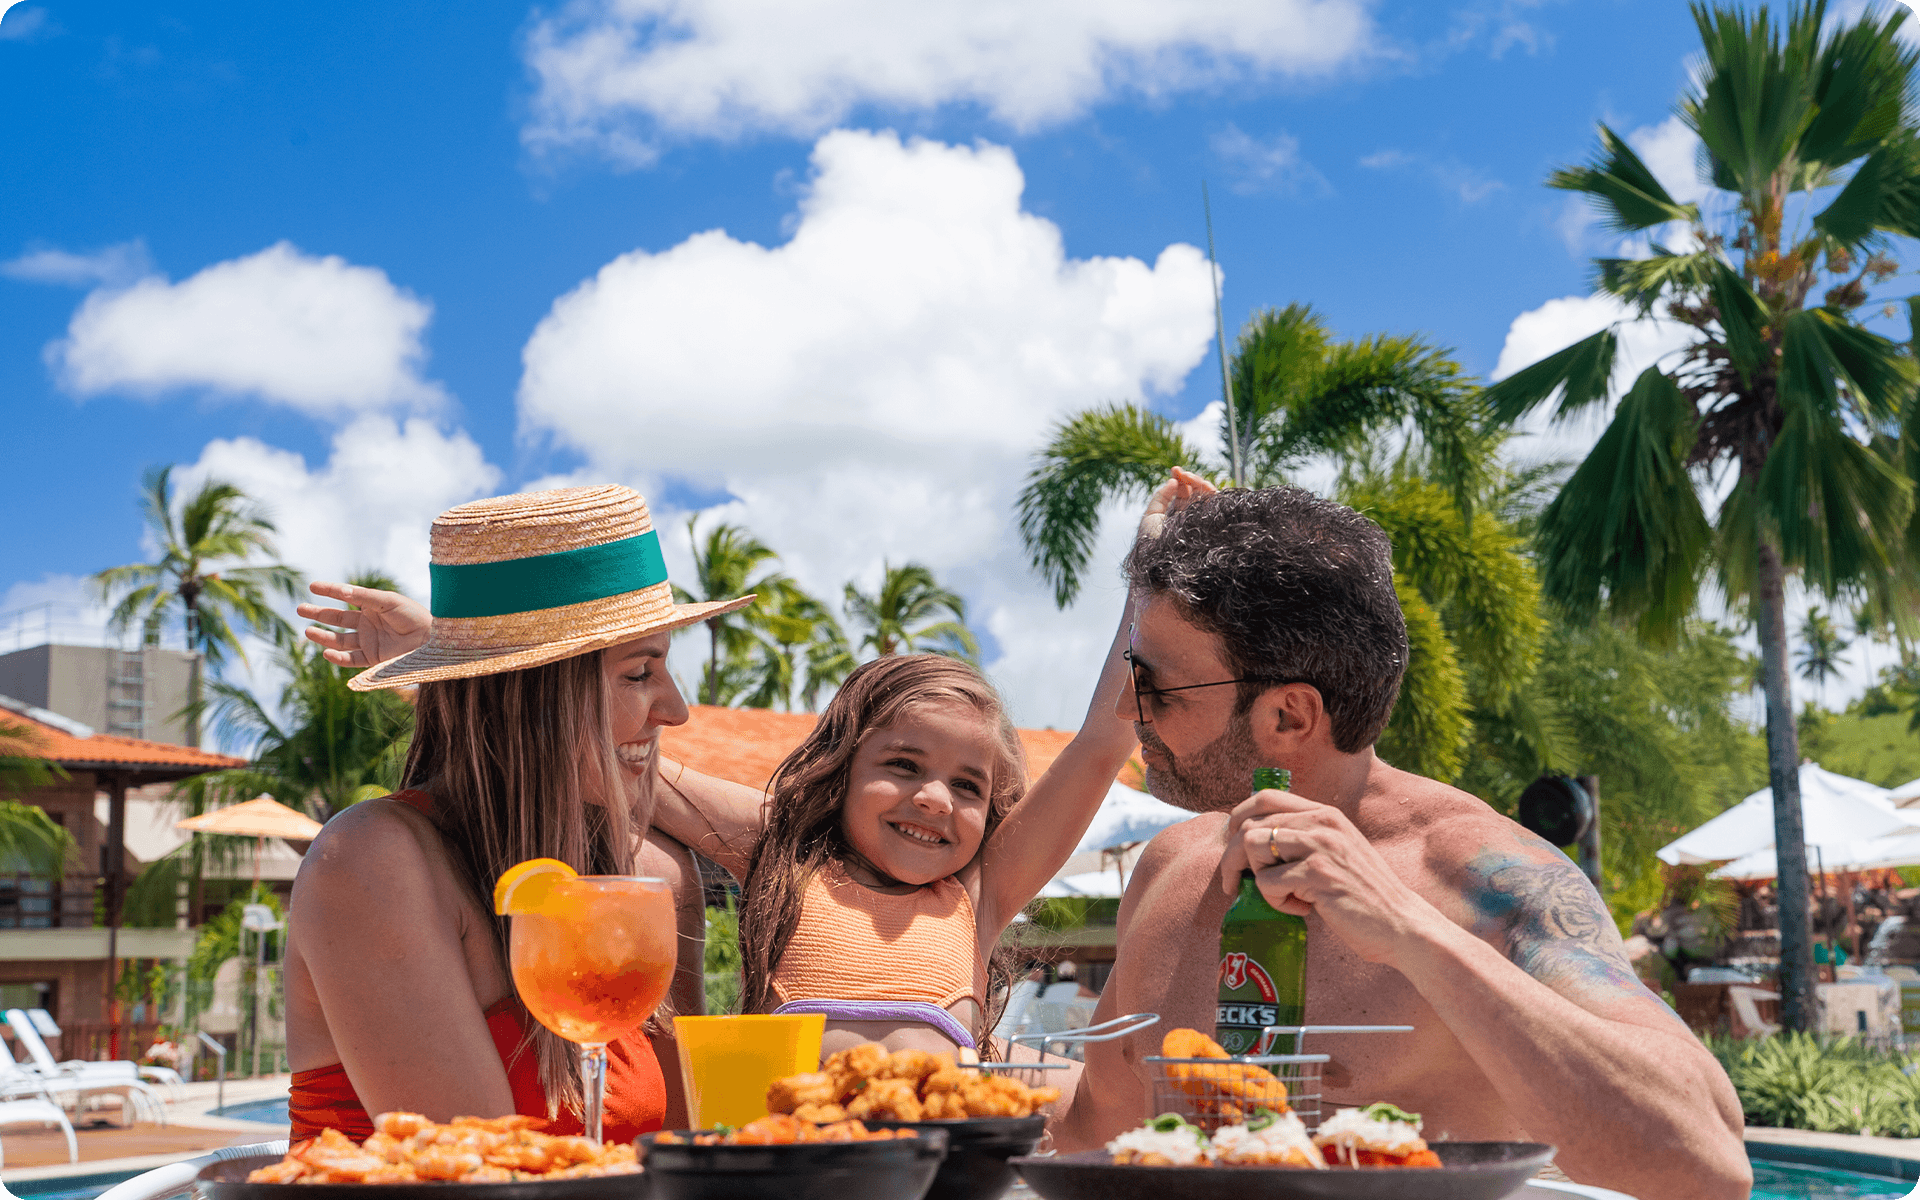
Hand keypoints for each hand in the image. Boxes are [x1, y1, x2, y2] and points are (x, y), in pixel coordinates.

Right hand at [298, 581, 431, 667]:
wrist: (432, 641)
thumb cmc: (414, 616)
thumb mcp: (389, 601)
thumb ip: (365, 597)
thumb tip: (341, 591)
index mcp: (373, 605)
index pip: (346, 596)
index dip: (329, 591)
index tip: (312, 586)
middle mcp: (368, 623)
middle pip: (337, 618)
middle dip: (318, 614)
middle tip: (300, 608)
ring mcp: (369, 640)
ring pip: (339, 640)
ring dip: (323, 636)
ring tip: (307, 631)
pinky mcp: (373, 658)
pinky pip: (350, 659)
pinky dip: (337, 657)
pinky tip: (327, 652)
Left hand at [1137, 467, 1216, 540]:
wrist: (1159, 563)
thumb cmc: (1150, 543)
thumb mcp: (1150, 516)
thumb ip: (1160, 496)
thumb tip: (1173, 480)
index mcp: (1177, 514)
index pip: (1182, 492)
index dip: (1180, 479)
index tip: (1175, 469)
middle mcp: (1190, 516)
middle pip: (1196, 492)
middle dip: (1190, 479)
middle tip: (1182, 473)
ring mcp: (1200, 520)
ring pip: (1206, 496)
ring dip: (1200, 483)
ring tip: (1190, 477)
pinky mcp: (1210, 526)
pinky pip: (1216, 506)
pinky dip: (1213, 493)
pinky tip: (1204, 486)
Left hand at [1217, 788, 1438, 963]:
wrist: (1401, 924)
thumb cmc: (1363, 895)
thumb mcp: (1337, 852)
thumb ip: (1304, 839)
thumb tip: (1251, 842)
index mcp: (1324, 814)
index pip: (1264, 797)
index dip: (1238, 819)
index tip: (1232, 846)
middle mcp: (1321, 823)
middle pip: (1249, 825)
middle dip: (1233, 859)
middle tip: (1235, 885)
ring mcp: (1320, 846)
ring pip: (1253, 849)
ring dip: (1258, 880)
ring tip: (1285, 897)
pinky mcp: (1318, 874)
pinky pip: (1268, 884)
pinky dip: (1277, 903)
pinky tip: (1303, 910)